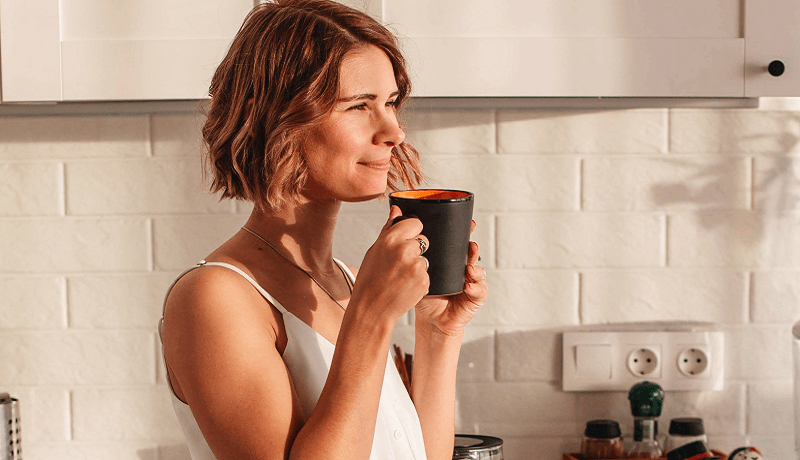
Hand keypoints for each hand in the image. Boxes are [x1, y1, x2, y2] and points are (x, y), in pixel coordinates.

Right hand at [350, 206, 430, 323]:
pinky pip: (427, 274)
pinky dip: (419, 279)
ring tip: (401, 277)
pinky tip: (405, 286)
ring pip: (425, 258)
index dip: (412, 232)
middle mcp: (405, 250)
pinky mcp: (424, 280)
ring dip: (417, 266)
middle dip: (416, 250)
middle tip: (400, 263)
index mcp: (390, 239)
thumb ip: (389, 229)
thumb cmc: (369, 281)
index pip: (416, 223)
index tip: (405, 241)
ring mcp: (416, 266)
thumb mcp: (374, 251)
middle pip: (423, 240)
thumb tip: (397, 208)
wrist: (371, 309)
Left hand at [414, 220, 486, 335]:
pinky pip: (480, 291)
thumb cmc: (424, 295)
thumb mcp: (415, 271)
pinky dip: (476, 287)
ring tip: (469, 268)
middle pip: (471, 254)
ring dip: (476, 268)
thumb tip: (397, 219)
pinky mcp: (474, 298)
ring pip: (479, 271)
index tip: (469, 224)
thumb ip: (409, 249)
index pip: (459, 243)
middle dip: (473, 248)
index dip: (466, 233)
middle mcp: (463, 269)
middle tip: (470, 245)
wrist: (430, 320)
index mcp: (451, 261)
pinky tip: (468, 286)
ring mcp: (471, 282)